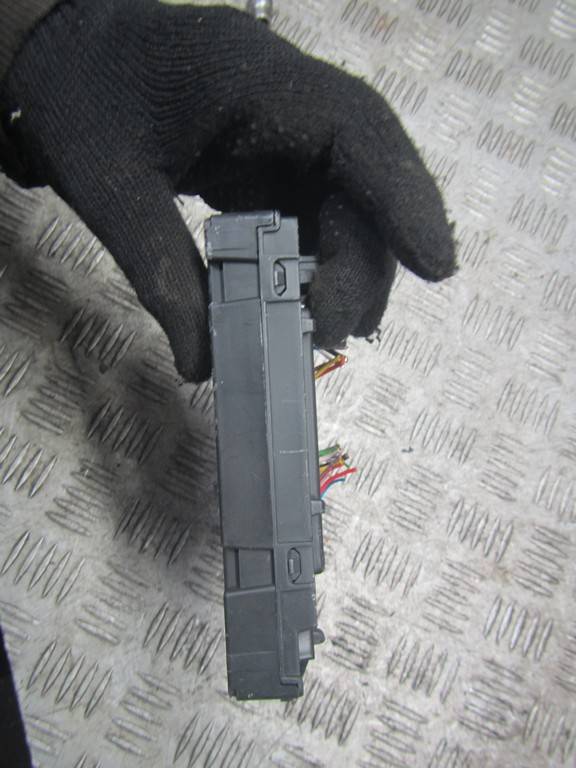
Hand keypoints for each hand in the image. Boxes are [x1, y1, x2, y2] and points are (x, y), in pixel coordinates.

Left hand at [0, 0, 455, 381]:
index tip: (438, 266)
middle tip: (340, 330)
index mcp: (254, 82)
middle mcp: (286, 102)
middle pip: (358, 179)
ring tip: (326, 328)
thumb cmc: (80, 103)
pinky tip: (305, 300)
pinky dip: (314, 258)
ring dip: (345, 265)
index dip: (405, 197)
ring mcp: (282, 129)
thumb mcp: (109, 188)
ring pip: (343, 198)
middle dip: (362, 258)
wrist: (60, 58)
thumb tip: (205, 363)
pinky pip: (311, 208)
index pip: (355, 131)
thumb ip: (162, 274)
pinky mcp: (269, 156)